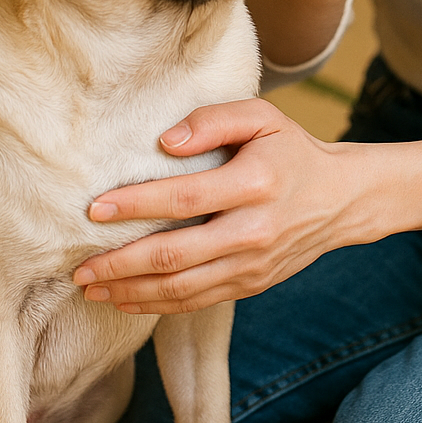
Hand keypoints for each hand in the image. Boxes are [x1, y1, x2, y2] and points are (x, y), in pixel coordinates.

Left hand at [72, 100, 362, 313]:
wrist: (341, 198)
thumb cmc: (291, 150)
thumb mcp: (263, 117)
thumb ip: (214, 119)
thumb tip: (164, 142)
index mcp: (254, 184)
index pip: (185, 198)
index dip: (136, 205)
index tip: (94, 210)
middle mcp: (253, 230)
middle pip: (176, 255)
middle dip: (121, 264)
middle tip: (80, 267)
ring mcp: (252, 264)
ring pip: (182, 288)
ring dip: (131, 291)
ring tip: (91, 288)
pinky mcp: (251, 284)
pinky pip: (197, 302)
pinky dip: (157, 305)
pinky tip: (127, 298)